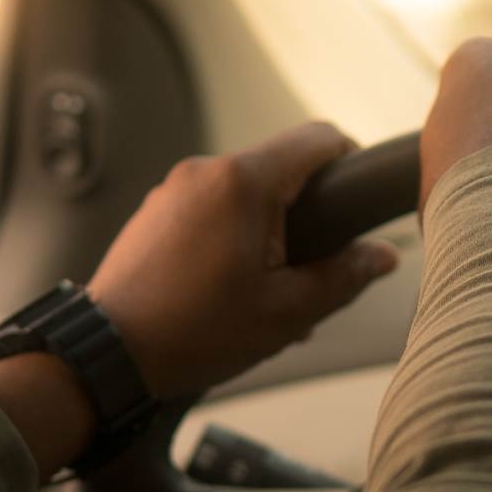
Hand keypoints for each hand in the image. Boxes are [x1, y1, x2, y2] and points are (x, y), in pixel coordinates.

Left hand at [88, 122, 398, 398]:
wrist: (107, 352)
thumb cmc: (196, 331)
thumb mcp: (288, 311)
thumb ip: (345, 275)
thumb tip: (383, 255)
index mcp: (245, 182)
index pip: (319, 138)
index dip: (350, 163)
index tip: (357, 203)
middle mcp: (207, 170)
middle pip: (281, 169)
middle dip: (306, 215)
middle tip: (310, 272)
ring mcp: (175, 188)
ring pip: (245, 193)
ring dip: (268, 232)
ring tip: (266, 294)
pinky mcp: (155, 211)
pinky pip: (211, 209)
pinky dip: (232, 238)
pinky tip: (230, 292)